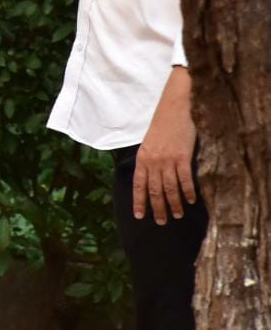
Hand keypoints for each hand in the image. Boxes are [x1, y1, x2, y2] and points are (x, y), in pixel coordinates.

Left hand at [133, 68, 196, 224]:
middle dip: (157, 208)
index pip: (138, 185)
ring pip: (169, 188)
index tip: (140, 216)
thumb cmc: (162, 125)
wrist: (174, 108)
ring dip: (173, 203)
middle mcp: (153, 161)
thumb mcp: (148, 143)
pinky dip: (188, 191)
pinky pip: (185, 179)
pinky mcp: (182, 157)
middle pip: (154, 190)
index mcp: (142, 159)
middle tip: (161, 222)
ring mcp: (167, 160)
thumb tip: (151, 179)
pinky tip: (191, 200)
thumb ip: (149, 161)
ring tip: (177, 214)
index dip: (139, 201)